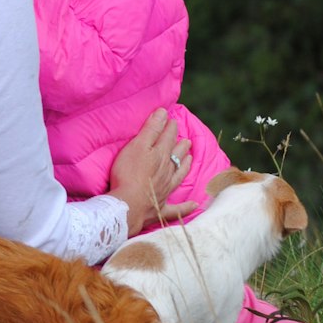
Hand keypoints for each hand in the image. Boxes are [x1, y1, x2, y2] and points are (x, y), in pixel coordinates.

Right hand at [108, 108, 197, 234]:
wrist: (127, 205)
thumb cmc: (128, 174)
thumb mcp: (138, 146)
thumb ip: (151, 130)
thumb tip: (164, 113)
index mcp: (160, 156)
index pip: (168, 138)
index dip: (170, 128)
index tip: (172, 120)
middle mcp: (166, 172)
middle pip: (175, 156)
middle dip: (180, 146)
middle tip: (187, 140)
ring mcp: (165, 191)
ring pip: (178, 176)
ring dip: (184, 167)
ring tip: (190, 158)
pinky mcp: (159, 208)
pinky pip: (176, 209)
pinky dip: (186, 207)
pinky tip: (195, 205)